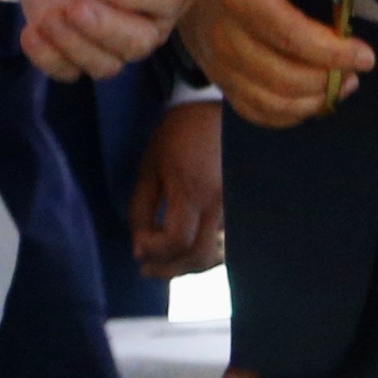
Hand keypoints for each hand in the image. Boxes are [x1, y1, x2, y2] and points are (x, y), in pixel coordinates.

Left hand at [6, 0, 185, 82]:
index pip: (170, 0)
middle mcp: (145, 19)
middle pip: (140, 42)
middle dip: (105, 29)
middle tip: (75, 6)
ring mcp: (110, 40)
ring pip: (106, 65)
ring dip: (74, 44)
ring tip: (50, 14)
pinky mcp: (76, 52)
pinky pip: (68, 72)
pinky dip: (48, 57)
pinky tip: (32, 30)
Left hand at [128, 97, 230, 278]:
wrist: (217, 107)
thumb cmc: (177, 133)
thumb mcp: (150, 166)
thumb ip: (142, 208)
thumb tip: (139, 249)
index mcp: (192, 189)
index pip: (176, 240)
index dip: (153, 250)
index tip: (137, 244)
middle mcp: (220, 202)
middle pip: (200, 256)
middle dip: (170, 270)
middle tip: (146, 269)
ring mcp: (235, 205)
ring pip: (216, 253)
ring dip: (187, 264)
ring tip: (165, 260)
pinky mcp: (241, 205)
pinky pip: (225, 242)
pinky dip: (205, 252)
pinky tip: (187, 247)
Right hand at [179, 0, 373, 129]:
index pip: (288, 34)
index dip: (331, 51)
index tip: (365, 54)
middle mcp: (223, 33)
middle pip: (281, 76)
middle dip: (327, 79)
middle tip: (357, 68)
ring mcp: (216, 60)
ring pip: (269, 100)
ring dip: (312, 100)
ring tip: (341, 84)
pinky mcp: (217, 76)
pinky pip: (253, 110)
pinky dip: (287, 114)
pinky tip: (311, 98)